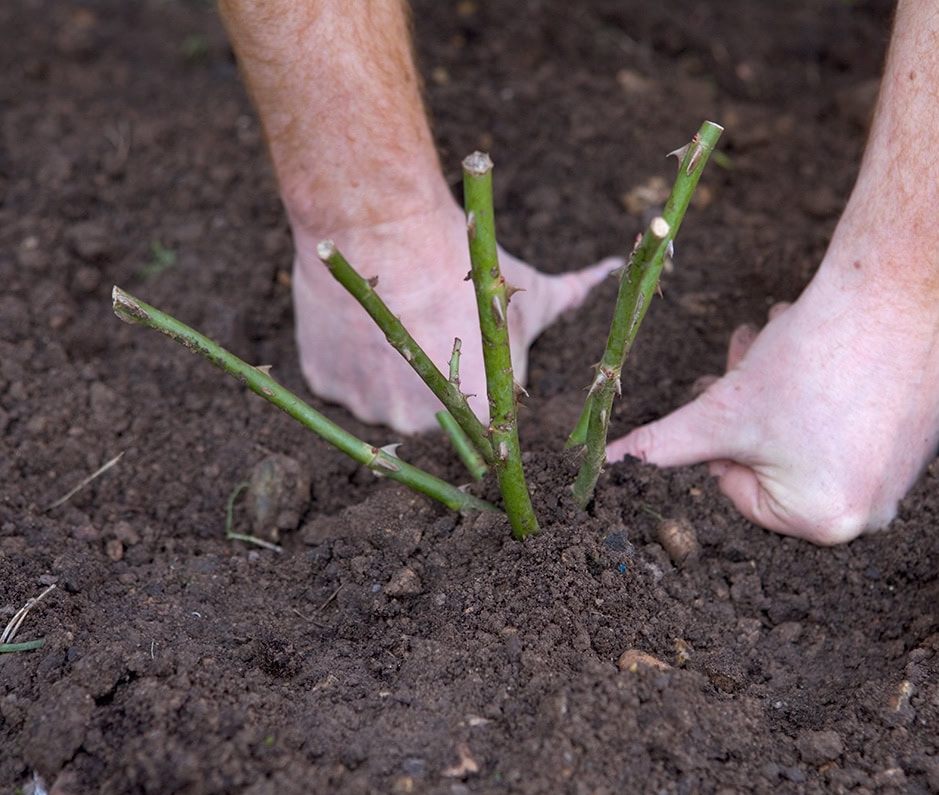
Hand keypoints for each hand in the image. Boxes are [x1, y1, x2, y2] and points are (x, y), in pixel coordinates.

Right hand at [290, 203, 617, 432]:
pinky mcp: (327, 389)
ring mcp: (372, 410)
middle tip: (430, 336)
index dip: (479, 394)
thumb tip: (610, 274)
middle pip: (431, 421)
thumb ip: (574, 295)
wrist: (380, 224)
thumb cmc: (460, 260)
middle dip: (434, 392)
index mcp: (481, 414)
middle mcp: (427, 426)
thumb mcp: (527, 288)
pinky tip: (361, 327)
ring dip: (389, 381)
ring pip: (384, 405)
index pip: (483, 424)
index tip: (470, 363)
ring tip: (397, 325)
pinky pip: (343, 387)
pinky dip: (350, 365)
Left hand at [606, 267, 938, 544]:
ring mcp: (902, 479)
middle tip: (749, 359)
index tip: (736, 394)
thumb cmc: (807, 360)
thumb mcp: (722, 411)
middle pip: (772, 463)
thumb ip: (665, 445)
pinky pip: (854, 427)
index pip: (738, 488)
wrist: (894, 294)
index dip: (726, 436)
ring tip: (783, 344)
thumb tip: (614, 462)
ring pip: (807, 439)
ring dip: (779, 394)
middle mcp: (871, 515)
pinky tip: (824, 351)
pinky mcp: (920, 441)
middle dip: (749, 409)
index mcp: (824, 522)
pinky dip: (830, 393)